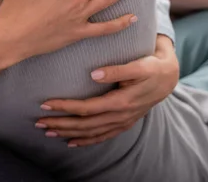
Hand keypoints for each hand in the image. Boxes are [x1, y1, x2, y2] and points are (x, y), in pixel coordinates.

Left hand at [36, 35, 178, 146]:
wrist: (169, 76)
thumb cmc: (150, 66)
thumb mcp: (138, 65)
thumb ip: (117, 70)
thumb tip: (93, 74)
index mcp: (121, 101)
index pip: (87, 108)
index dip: (65, 107)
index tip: (45, 103)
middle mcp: (120, 115)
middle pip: (85, 124)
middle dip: (60, 124)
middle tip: (39, 122)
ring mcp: (122, 121)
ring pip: (91, 133)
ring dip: (68, 133)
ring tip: (48, 131)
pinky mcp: (123, 123)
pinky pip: (102, 136)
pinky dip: (86, 141)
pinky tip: (70, 142)